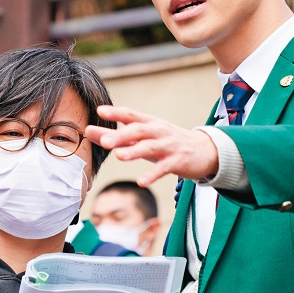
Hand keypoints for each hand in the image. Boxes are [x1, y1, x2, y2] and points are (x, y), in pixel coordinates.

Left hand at [87, 106, 218, 186]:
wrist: (204, 150)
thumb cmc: (167, 142)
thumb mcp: (144, 137)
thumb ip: (116, 135)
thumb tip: (89, 131)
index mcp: (149, 123)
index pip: (130, 115)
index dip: (116, 112)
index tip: (99, 110)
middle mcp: (158, 131)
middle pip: (138, 131)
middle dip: (121, 135)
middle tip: (105, 141)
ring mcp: (169, 146)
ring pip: (150, 147)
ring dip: (135, 151)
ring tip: (120, 156)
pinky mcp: (177, 161)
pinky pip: (164, 168)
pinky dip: (152, 175)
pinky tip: (142, 181)